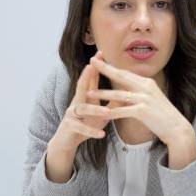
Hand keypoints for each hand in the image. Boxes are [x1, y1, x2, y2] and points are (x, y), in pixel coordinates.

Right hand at [46, 52, 110, 181]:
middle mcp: (76, 102)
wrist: (67, 141)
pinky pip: (80, 128)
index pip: (90, 79)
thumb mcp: (101, 112)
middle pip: (80, 87)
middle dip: (86, 76)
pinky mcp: (70, 127)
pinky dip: (91, 131)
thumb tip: (127, 92)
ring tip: (106, 111)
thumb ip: (111, 102)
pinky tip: (101, 134)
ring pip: (82, 109)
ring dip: (94, 109)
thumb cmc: (86, 124)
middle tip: (91, 66)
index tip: (101, 53)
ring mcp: (71, 114)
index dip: (95, 66)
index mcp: (85, 97)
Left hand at [88, 53, 195, 168]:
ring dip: (103, 93)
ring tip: (89, 92)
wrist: (176, 128)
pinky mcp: (143, 111)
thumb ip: (139, 92)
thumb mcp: (151, 99)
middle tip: (91, 62)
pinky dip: (111, 112)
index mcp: (147, 82)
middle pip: (121, 76)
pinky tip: (101, 114)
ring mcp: (145, 98)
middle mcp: (146, 87)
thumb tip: (127, 90)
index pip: (126, 72)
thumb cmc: (162, 115)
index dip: (112, 66)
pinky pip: (123, 111)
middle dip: (105, 69)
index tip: (100, 60)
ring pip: (119, 94)